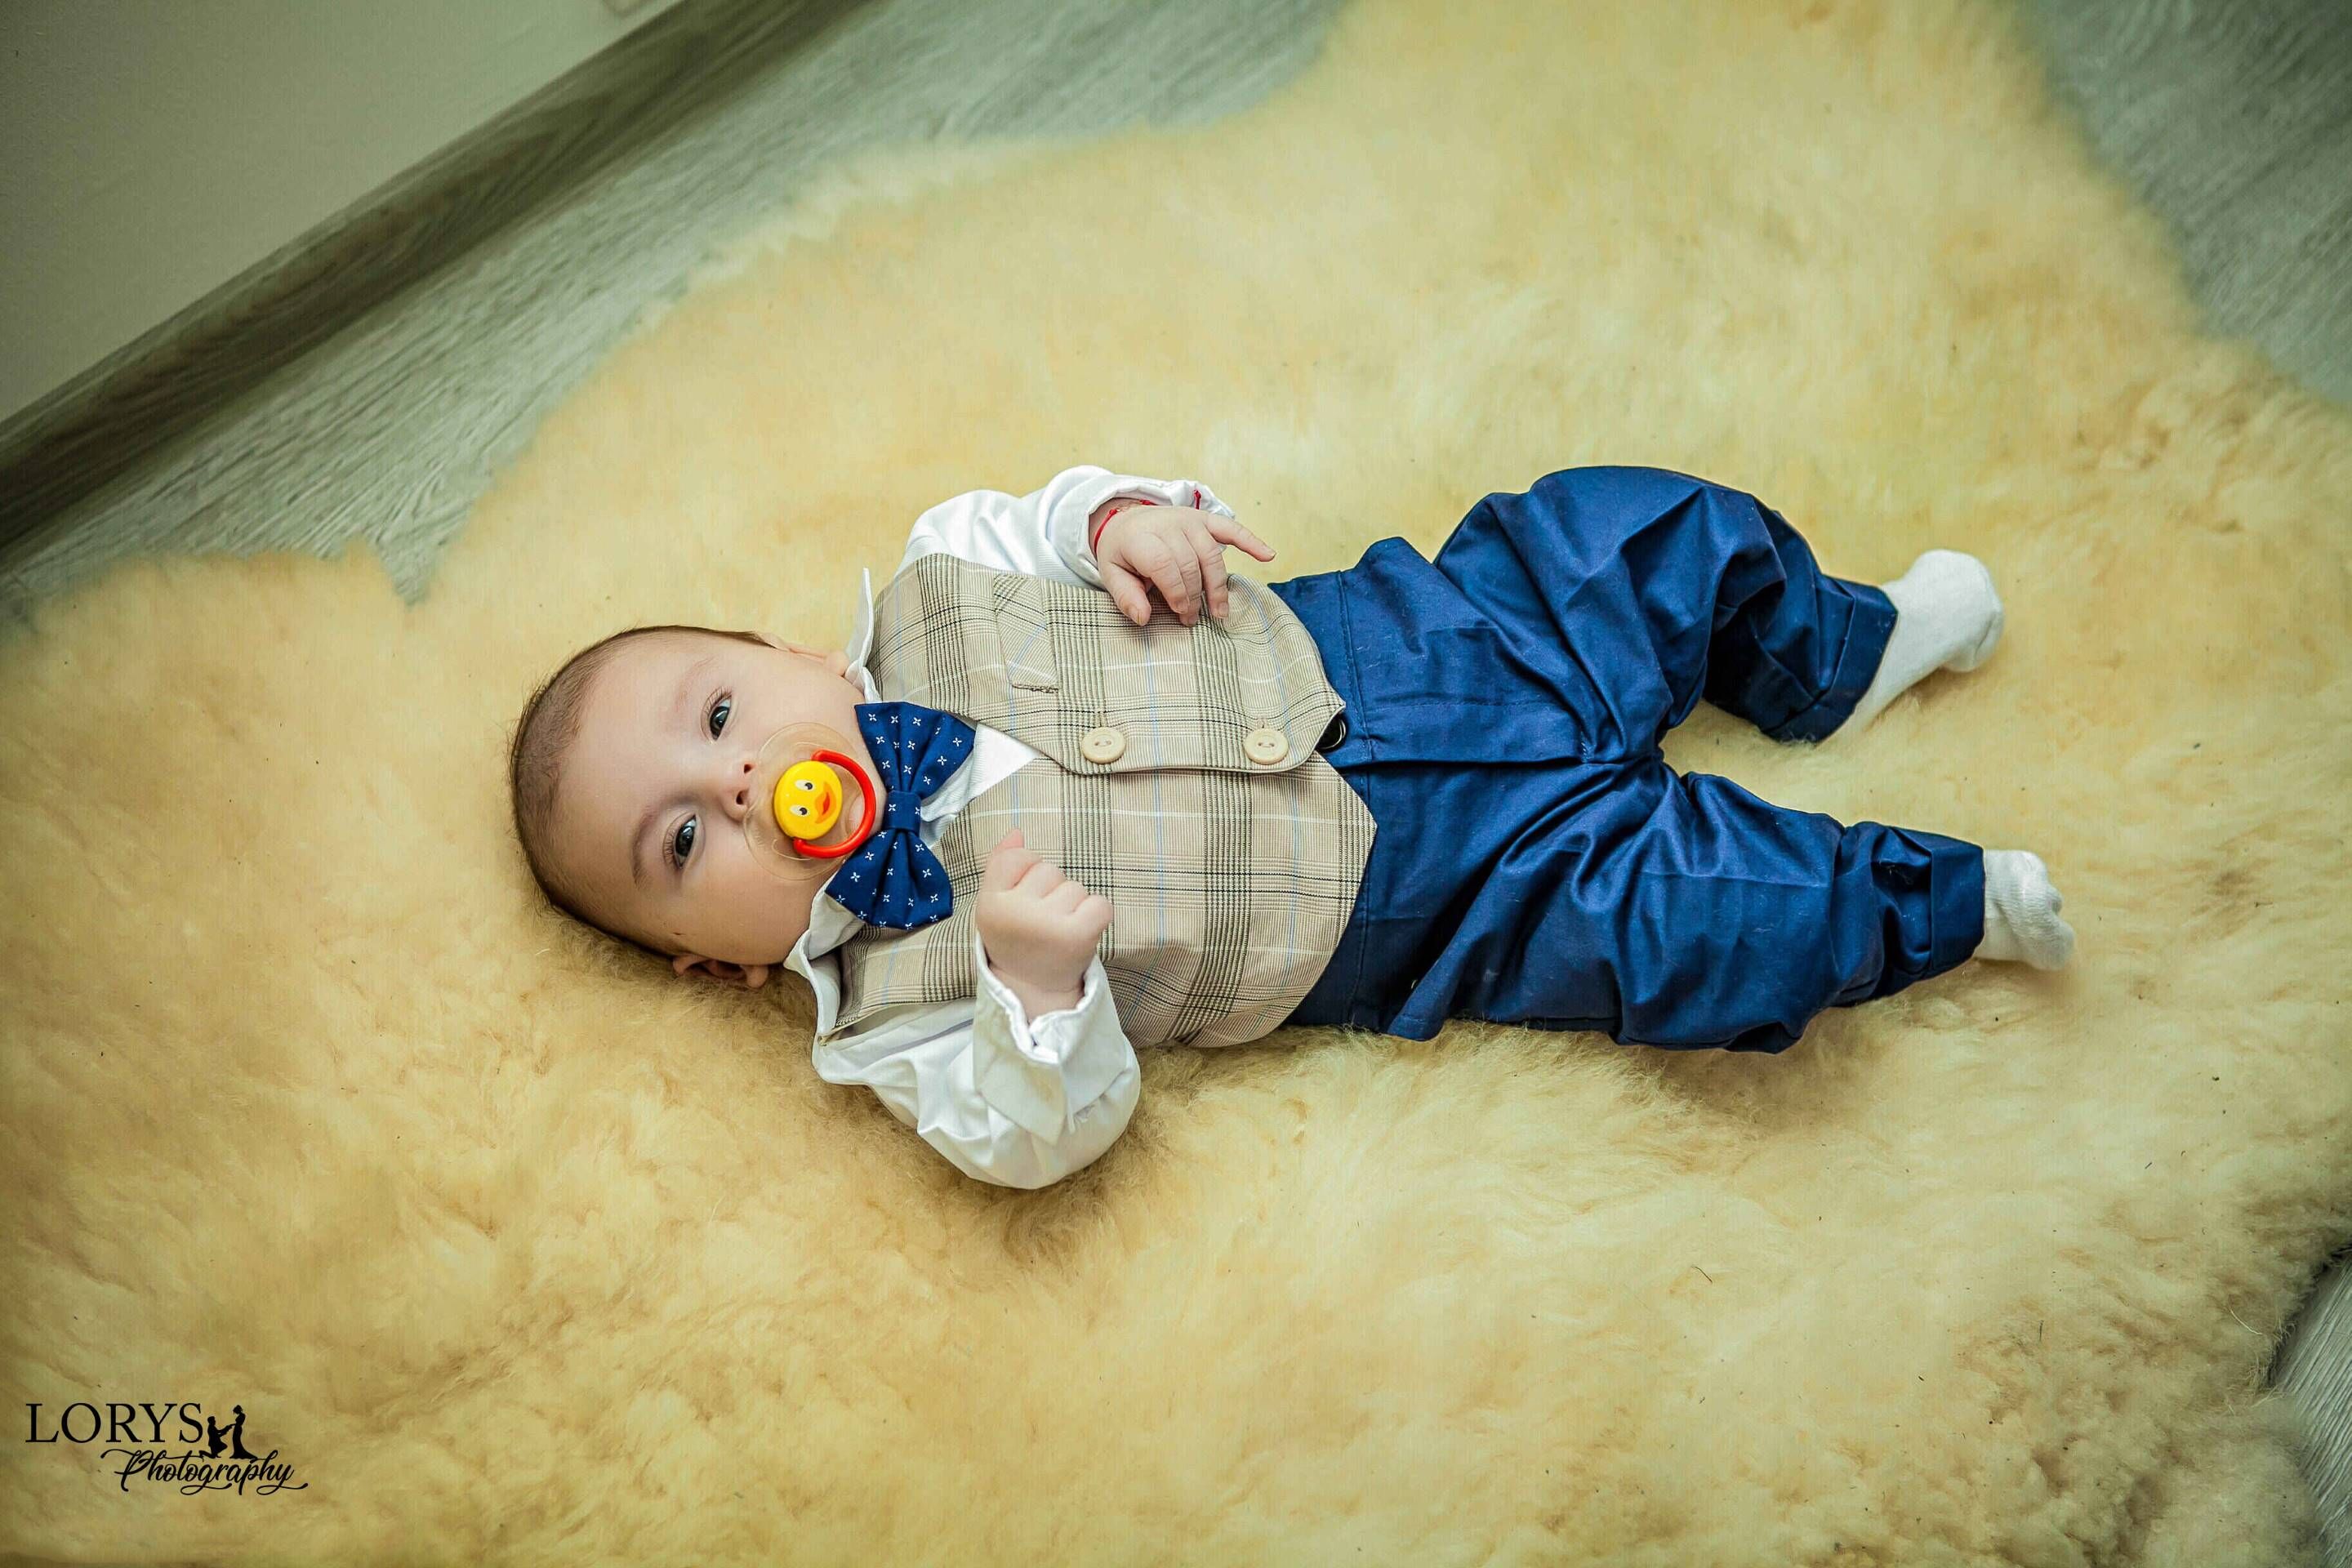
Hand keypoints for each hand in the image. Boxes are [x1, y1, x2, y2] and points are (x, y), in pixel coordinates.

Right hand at [975, 829, 1112, 1017]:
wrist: (1033, 990)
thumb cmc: (1015, 940)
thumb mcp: (995, 904)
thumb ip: (1001, 865)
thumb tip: (1017, 832)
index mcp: (991, 903)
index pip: (1018, 857)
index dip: (1026, 876)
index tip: (1022, 903)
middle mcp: (1017, 913)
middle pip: (1049, 870)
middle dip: (1050, 891)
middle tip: (1040, 924)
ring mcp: (1048, 925)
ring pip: (1075, 887)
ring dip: (1072, 906)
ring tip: (1057, 932)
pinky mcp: (1079, 936)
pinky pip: (1101, 903)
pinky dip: (1096, 915)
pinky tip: (1080, 933)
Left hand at [1092, 499, 1274, 626]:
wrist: (1125, 520)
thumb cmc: (1122, 553)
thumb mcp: (1112, 574)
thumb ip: (1126, 596)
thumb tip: (1143, 618)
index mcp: (1142, 537)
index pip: (1166, 565)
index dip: (1176, 592)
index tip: (1180, 614)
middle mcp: (1168, 524)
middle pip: (1191, 563)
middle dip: (1195, 595)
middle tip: (1193, 619)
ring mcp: (1189, 520)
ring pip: (1212, 554)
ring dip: (1218, 585)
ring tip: (1220, 611)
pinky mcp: (1204, 519)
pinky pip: (1231, 529)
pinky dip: (1251, 542)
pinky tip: (1268, 556)